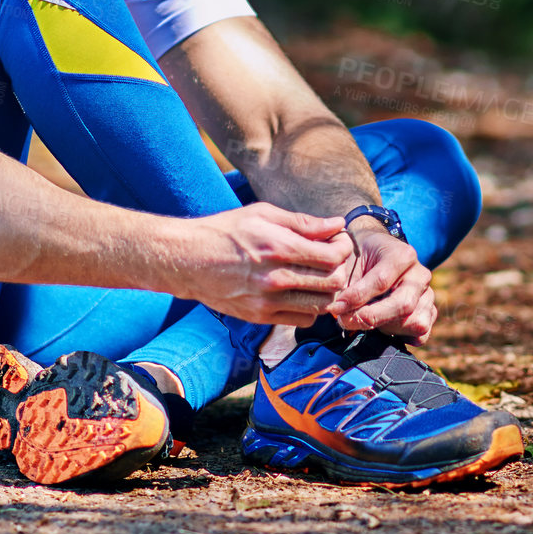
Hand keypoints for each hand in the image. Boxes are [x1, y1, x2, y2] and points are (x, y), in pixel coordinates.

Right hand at [184, 203, 354, 325]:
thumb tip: (336, 224)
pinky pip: (302, 319)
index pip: (332, 257)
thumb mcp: (263, 214)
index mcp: (279, 247)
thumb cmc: (226, 230)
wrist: (188, 260)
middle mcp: (276, 277)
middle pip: (332, 283)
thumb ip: (303, 223)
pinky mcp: (260, 317)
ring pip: (321, 305)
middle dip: (340, 269)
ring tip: (320, 276)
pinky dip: (311, 307)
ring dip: (328, 291)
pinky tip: (302, 291)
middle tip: (333, 259)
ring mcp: (268, 301)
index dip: (344, 248)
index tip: (339, 242)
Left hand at [326, 223, 436, 343]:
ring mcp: (427, 295)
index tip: (336, 307)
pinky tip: (382, 326)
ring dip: (386, 327)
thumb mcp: (348, 261)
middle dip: (372, 317)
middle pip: (404, 305)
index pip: (382, 281)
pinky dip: (401, 336)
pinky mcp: (429, 312)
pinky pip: (421, 334)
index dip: (357, 297)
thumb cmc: (357, 258)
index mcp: (403, 255)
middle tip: (346, 320)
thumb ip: (345, 284)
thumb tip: (338, 311)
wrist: (370, 255)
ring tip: (366, 317)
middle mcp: (420, 275)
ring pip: (415, 322)